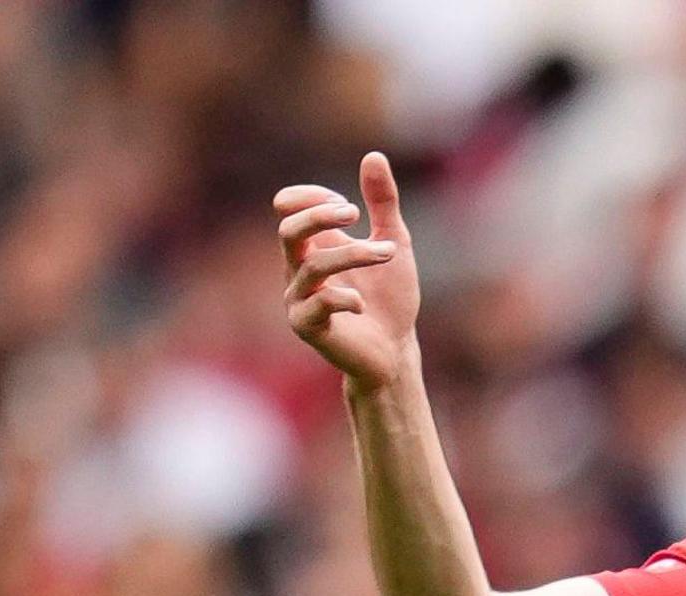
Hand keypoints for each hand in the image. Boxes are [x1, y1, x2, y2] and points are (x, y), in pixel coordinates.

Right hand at [276, 152, 422, 390]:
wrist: (396, 350)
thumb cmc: (389, 298)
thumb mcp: (394, 242)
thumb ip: (383, 203)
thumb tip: (374, 155)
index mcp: (313, 245)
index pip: (290, 207)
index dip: (313, 196)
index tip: (350, 204)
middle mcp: (298, 269)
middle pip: (289, 229)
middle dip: (320, 216)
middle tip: (355, 213)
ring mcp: (300, 299)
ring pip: (311, 265)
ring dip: (353, 254)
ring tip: (387, 255)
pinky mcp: (308, 328)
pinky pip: (315, 305)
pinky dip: (343, 298)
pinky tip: (363, 303)